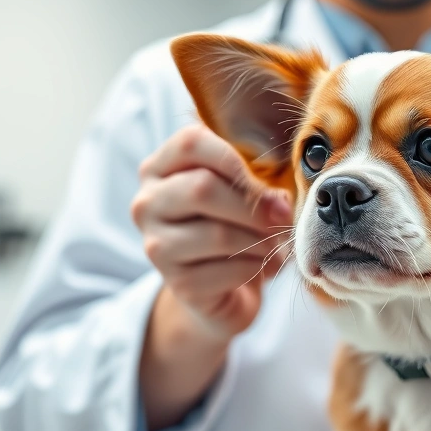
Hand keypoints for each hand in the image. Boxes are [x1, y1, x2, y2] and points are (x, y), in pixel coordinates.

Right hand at [132, 124, 291, 337]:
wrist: (220, 287)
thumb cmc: (232, 225)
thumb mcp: (240, 192)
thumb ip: (255, 182)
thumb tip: (278, 202)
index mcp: (160, 168)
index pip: (190, 143)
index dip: (234, 157)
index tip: (264, 179)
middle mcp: (147, 203)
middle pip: (203, 188)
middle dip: (254, 205)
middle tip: (282, 217)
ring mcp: (157, 245)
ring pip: (219, 234)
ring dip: (260, 239)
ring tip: (274, 243)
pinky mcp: (178, 283)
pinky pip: (229, 269)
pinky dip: (257, 267)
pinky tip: (261, 266)